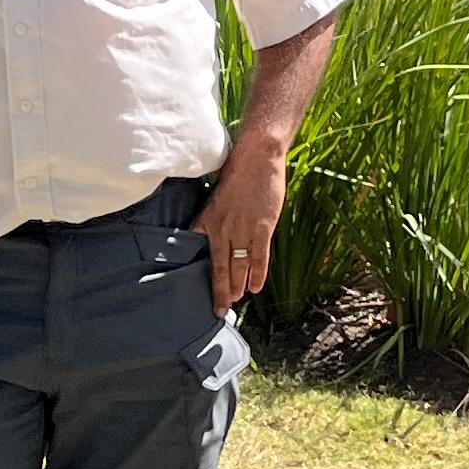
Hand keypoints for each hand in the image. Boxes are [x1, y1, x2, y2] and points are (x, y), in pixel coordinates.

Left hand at [199, 142, 287, 307]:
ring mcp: (243, 230)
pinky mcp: (262, 227)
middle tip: (222, 310)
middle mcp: (223, 230)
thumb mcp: (213, 199)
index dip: (210, 284)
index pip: (208, 262)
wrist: (255, 159)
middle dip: (223, 292)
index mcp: (208, 223)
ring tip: (238, 300)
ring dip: (240, 285)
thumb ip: (209, 221)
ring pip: (240, 266)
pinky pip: (259, 257)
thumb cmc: (234, 174)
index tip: (209, 301)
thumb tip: (205, 240)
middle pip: (223, 269)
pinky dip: (258, 274)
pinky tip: (256, 288)